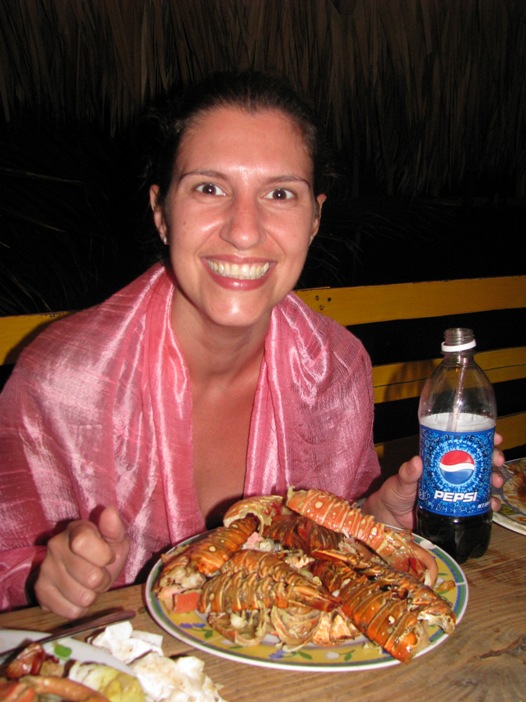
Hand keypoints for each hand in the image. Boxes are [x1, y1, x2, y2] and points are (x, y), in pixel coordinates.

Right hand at [34, 506, 129, 618]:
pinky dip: (79, 607)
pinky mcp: (40, 591)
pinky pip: (71, 611)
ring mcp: (45, 569)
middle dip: (103, 580)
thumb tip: (109, 510)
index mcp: (76, 529)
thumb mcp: (116, 539)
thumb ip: (114, 528)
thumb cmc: (103, 551)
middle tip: (99, 573)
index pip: (83, 543)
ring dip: (92, 595)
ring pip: (83, 598)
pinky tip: (76, 594)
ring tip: (88, 584)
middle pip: (91, 578)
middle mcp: (55, 546)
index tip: (108, 556)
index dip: (104, 556)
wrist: (84, 567)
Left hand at [364, 433, 505, 529]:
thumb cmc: (395, 493)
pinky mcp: (458, 508)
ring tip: (496, 482)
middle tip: (497, 461)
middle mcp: (450, 472)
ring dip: (493, 480)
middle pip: (477, 462)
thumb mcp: (400, 481)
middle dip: (491, 459)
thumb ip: (407, 473)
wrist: (393, 519)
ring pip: (481, 481)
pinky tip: (493, 504)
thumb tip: (416, 461)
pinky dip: (488, 502)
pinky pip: (477, 503)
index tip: (493, 437)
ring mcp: (456, 490)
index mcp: (438, 460)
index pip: (461, 445)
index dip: (480, 439)